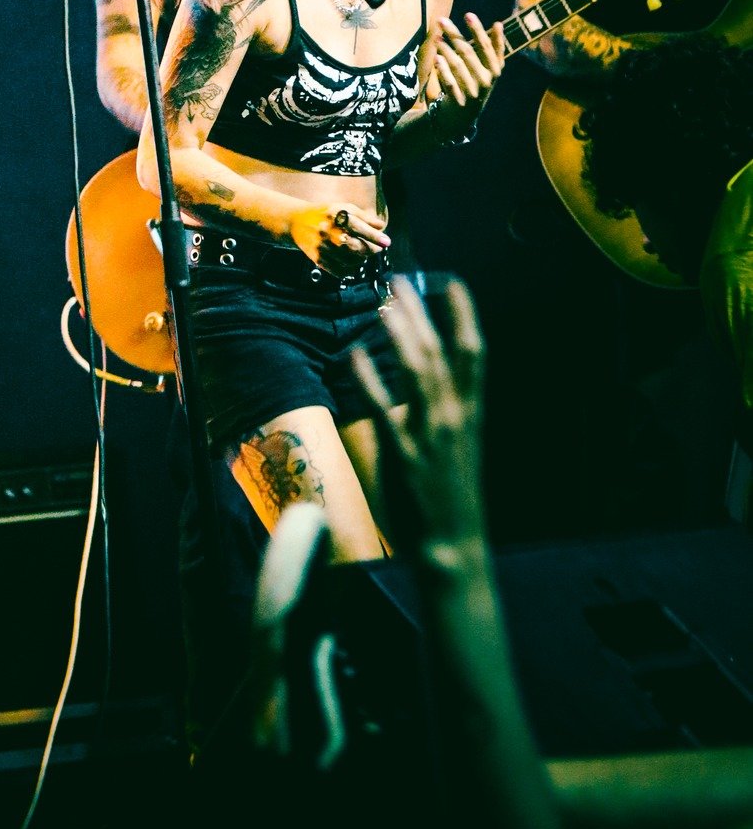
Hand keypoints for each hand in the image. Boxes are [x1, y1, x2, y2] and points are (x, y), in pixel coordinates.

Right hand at [288, 198, 389, 274]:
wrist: (296, 221)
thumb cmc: (324, 213)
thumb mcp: (342, 207)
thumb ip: (363, 216)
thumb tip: (381, 226)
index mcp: (335, 215)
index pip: (359, 227)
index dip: (375, 236)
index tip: (387, 242)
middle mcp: (328, 231)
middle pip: (356, 247)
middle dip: (371, 250)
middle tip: (377, 249)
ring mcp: (322, 246)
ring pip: (349, 261)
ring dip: (361, 260)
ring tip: (363, 255)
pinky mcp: (317, 258)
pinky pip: (338, 270)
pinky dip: (349, 270)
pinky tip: (352, 264)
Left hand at [350, 275, 486, 553]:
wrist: (453, 546)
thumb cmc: (451, 494)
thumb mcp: (461, 445)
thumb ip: (448, 409)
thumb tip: (429, 374)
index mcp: (470, 413)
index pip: (474, 353)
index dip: (464, 316)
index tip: (453, 283)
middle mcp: (454, 417)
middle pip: (439, 352)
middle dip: (420, 313)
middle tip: (399, 282)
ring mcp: (429, 435)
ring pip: (417, 372)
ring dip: (399, 335)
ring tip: (382, 305)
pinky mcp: (403, 455)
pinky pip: (383, 409)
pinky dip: (369, 379)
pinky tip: (354, 355)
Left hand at [429, 12, 506, 138]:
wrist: (464, 116)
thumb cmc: (476, 84)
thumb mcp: (487, 68)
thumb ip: (492, 48)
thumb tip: (499, 24)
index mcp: (495, 69)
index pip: (488, 46)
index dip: (479, 31)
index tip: (468, 15)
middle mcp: (487, 80)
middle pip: (469, 52)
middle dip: (455, 34)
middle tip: (441, 20)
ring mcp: (474, 91)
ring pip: (458, 66)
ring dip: (446, 49)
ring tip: (436, 37)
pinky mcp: (460, 100)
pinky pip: (451, 82)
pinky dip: (443, 70)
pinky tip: (436, 57)